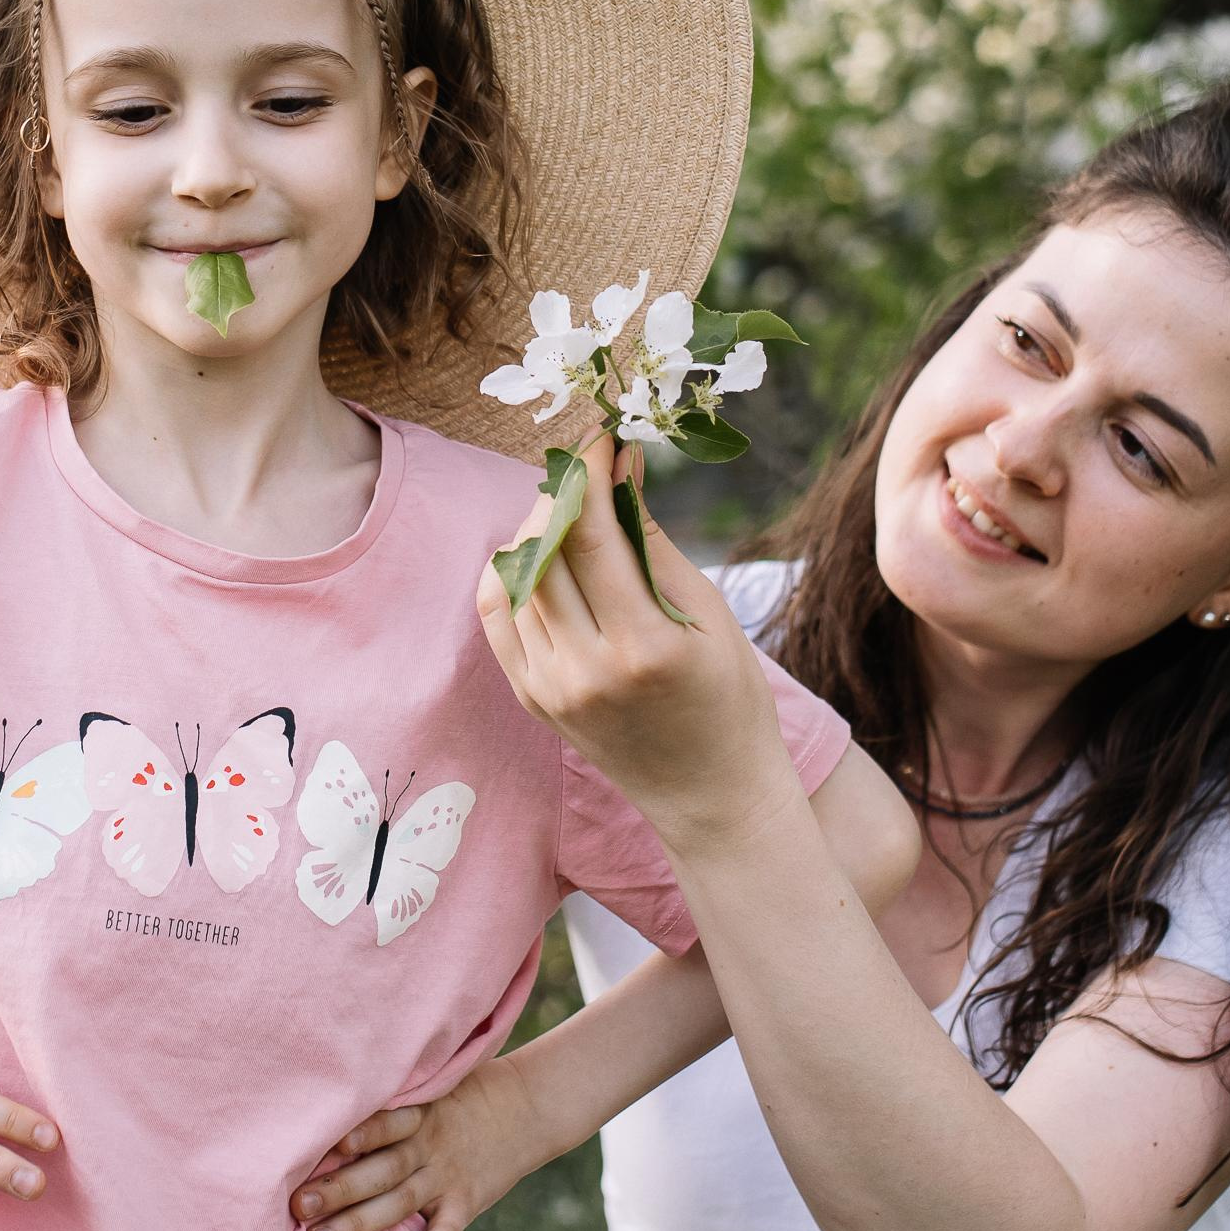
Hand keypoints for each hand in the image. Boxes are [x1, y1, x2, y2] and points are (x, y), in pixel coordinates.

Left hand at [292, 1050, 546, 1230]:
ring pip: (400, 1203)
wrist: (525, 1107)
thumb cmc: (458, 1096)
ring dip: (359, 1225)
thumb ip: (388, 1105)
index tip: (322, 1146)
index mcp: (418, 1112)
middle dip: (339, 1188)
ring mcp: (448, 1176)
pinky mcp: (466, 1203)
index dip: (358, 1134)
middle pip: (382, 1169)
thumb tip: (323, 1120)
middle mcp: (429, 1145)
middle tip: (298, 1206)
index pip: (385, 1123)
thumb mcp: (429, 1087)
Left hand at [475, 433, 793, 848]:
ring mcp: (549, 690)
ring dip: (537, 527)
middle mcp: (584, 670)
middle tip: (588, 463)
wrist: (711, 795)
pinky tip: (546, 554)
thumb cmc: (729, 699)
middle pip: (543, 548)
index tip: (601, 435)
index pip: (591, 534)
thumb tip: (620, 466)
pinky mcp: (530, 699)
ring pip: (512, 577)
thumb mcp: (708, 613)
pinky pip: (499, 615)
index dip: (589, 471)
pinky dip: (513, 571)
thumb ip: (652, 540)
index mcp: (642, 648)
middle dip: (561, 490)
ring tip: (574, 509)